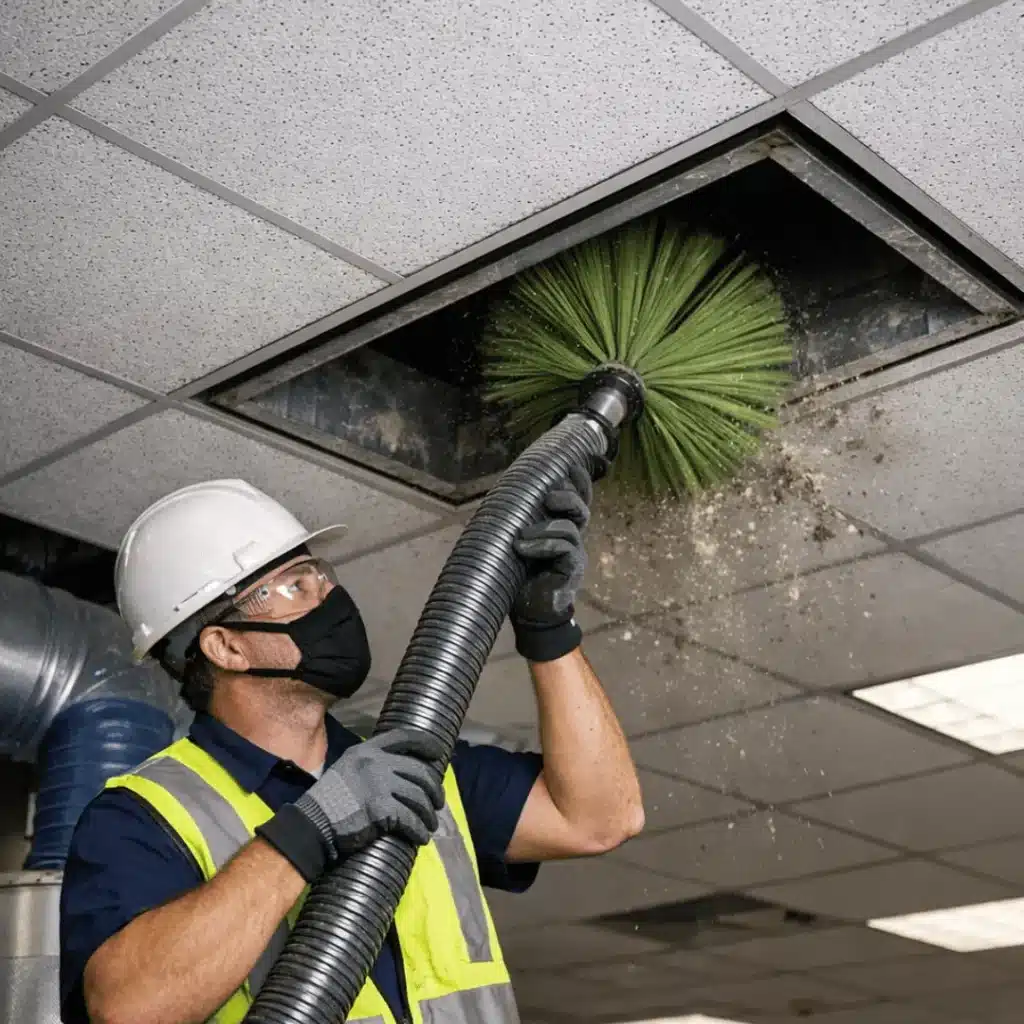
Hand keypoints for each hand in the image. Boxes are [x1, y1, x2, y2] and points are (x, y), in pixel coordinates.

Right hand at [256, 728, 445, 879]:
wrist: (312, 824)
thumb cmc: (330, 800)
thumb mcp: (348, 769)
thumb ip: (371, 765)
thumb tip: (402, 774)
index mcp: (366, 750)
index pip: (403, 737)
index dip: (425, 743)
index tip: (438, 753)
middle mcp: (375, 763)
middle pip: (418, 771)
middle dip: (434, 790)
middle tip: (438, 803)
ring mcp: (379, 785)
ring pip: (418, 797)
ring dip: (429, 814)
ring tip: (430, 824)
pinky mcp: (381, 810)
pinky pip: (410, 819)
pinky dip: (419, 830)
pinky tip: (422, 837)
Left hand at [511, 464, 592, 662]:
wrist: (528, 612)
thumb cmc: (520, 574)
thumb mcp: (517, 539)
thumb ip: (519, 518)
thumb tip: (506, 489)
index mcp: (561, 524)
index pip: (576, 496)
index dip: (577, 479)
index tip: (569, 465)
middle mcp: (573, 535)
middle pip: (581, 506)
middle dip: (569, 494)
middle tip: (549, 495)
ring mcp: (575, 553)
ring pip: (571, 526)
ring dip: (545, 527)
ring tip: (521, 536)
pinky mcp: (573, 570)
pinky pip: (565, 549)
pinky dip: (543, 544)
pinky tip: (522, 548)